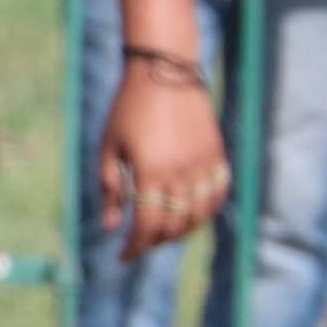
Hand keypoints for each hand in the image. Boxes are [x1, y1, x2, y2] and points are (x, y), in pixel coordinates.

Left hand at [99, 60, 227, 254]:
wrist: (164, 70)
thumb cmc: (128, 108)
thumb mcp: (109, 147)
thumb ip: (110, 189)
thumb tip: (112, 227)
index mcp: (150, 172)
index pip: (147, 227)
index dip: (134, 248)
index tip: (122, 256)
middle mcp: (181, 172)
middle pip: (174, 226)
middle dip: (154, 242)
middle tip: (139, 242)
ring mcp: (203, 163)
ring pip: (199, 215)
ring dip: (181, 230)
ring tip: (163, 231)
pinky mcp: (216, 154)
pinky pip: (218, 193)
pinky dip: (206, 210)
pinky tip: (191, 213)